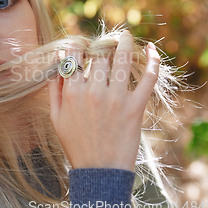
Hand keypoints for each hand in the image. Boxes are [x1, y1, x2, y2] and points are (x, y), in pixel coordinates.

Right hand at [47, 30, 160, 171]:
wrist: (99, 171)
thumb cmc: (75, 144)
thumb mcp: (56, 117)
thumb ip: (54, 88)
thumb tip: (58, 59)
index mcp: (72, 93)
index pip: (75, 57)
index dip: (78, 45)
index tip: (81, 44)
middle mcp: (94, 91)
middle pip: (99, 56)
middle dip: (101, 45)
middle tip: (104, 41)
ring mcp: (117, 98)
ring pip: (122, 60)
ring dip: (124, 43)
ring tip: (124, 36)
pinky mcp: (136, 107)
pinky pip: (148, 79)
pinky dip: (153, 61)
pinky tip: (152, 49)